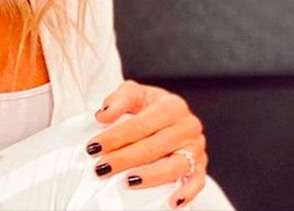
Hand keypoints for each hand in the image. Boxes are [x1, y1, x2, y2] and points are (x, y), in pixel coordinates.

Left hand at [85, 80, 207, 208]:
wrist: (169, 116)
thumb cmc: (149, 106)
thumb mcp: (134, 94)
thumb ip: (118, 99)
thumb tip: (104, 114)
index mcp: (172, 106)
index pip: (140, 124)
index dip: (115, 137)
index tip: (93, 147)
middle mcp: (188, 126)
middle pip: (154, 146)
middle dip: (124, 159)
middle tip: (101, 168)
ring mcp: (195, 147)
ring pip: (174, 166)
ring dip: (150, 177)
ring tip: (127, 182)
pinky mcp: (199, 165)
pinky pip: (197, 181)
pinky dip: (187, 192)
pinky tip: (172, 202)